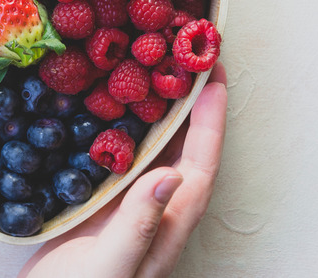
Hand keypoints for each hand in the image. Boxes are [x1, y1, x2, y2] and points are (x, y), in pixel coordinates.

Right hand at [20, 62, 227, 277]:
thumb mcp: (111, 266)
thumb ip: (140, 225)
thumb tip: (172, 174)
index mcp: (167, 226)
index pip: (199, 165)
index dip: (210, 121)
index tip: (214, 78)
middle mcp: (156, 213)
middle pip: (186, 152)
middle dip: (195, 107)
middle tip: (191, 61)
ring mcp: (130, 210)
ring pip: (157, 153)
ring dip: (164, 115)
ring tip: (159, 75)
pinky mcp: (104, 208)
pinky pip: (123, 160)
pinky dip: (125, 132)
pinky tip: (112, 113)